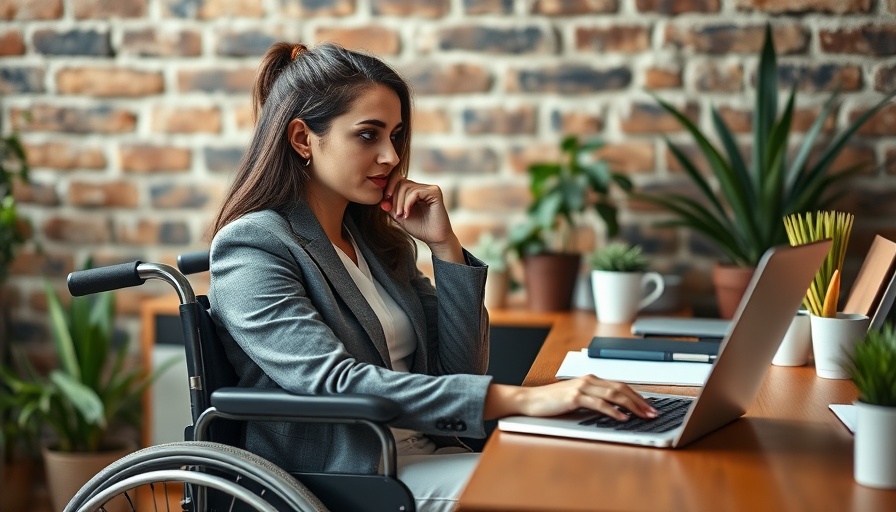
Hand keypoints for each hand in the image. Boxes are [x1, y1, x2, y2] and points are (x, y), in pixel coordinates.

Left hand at [380, 176, 462, 261]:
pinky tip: (407, 214)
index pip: (398, 180)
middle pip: (401, 182)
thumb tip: (380, 197)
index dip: (389, 188)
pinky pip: (415, 192)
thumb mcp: (399, 216)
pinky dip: (408, 203)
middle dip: (394, 198)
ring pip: (406, 187)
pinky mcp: (435, 192)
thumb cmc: (419, 228)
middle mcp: (422, 187)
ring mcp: (429, 188)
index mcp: (414, 190)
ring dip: (400, 203)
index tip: (385, 203)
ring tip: (401, 216)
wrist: (434, 239)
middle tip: (396, 214)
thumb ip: (390, 206)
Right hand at [486, 376, 658, 420]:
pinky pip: (599, 403)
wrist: (530, 400)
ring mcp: (581, 387)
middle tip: (653, 413)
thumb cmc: (552, 401)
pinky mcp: (575, 397)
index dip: (638, 396)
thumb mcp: (577, 398)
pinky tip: (622, 418)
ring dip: (632, 406)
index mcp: (591, 379)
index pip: (621, 385)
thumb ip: (594, 400)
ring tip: (643, 416)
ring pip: (613, 394)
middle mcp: (588, 380)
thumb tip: (616, 411)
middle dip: (640, 401)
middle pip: (621, 388)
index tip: (650, 407)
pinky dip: (613, 411)